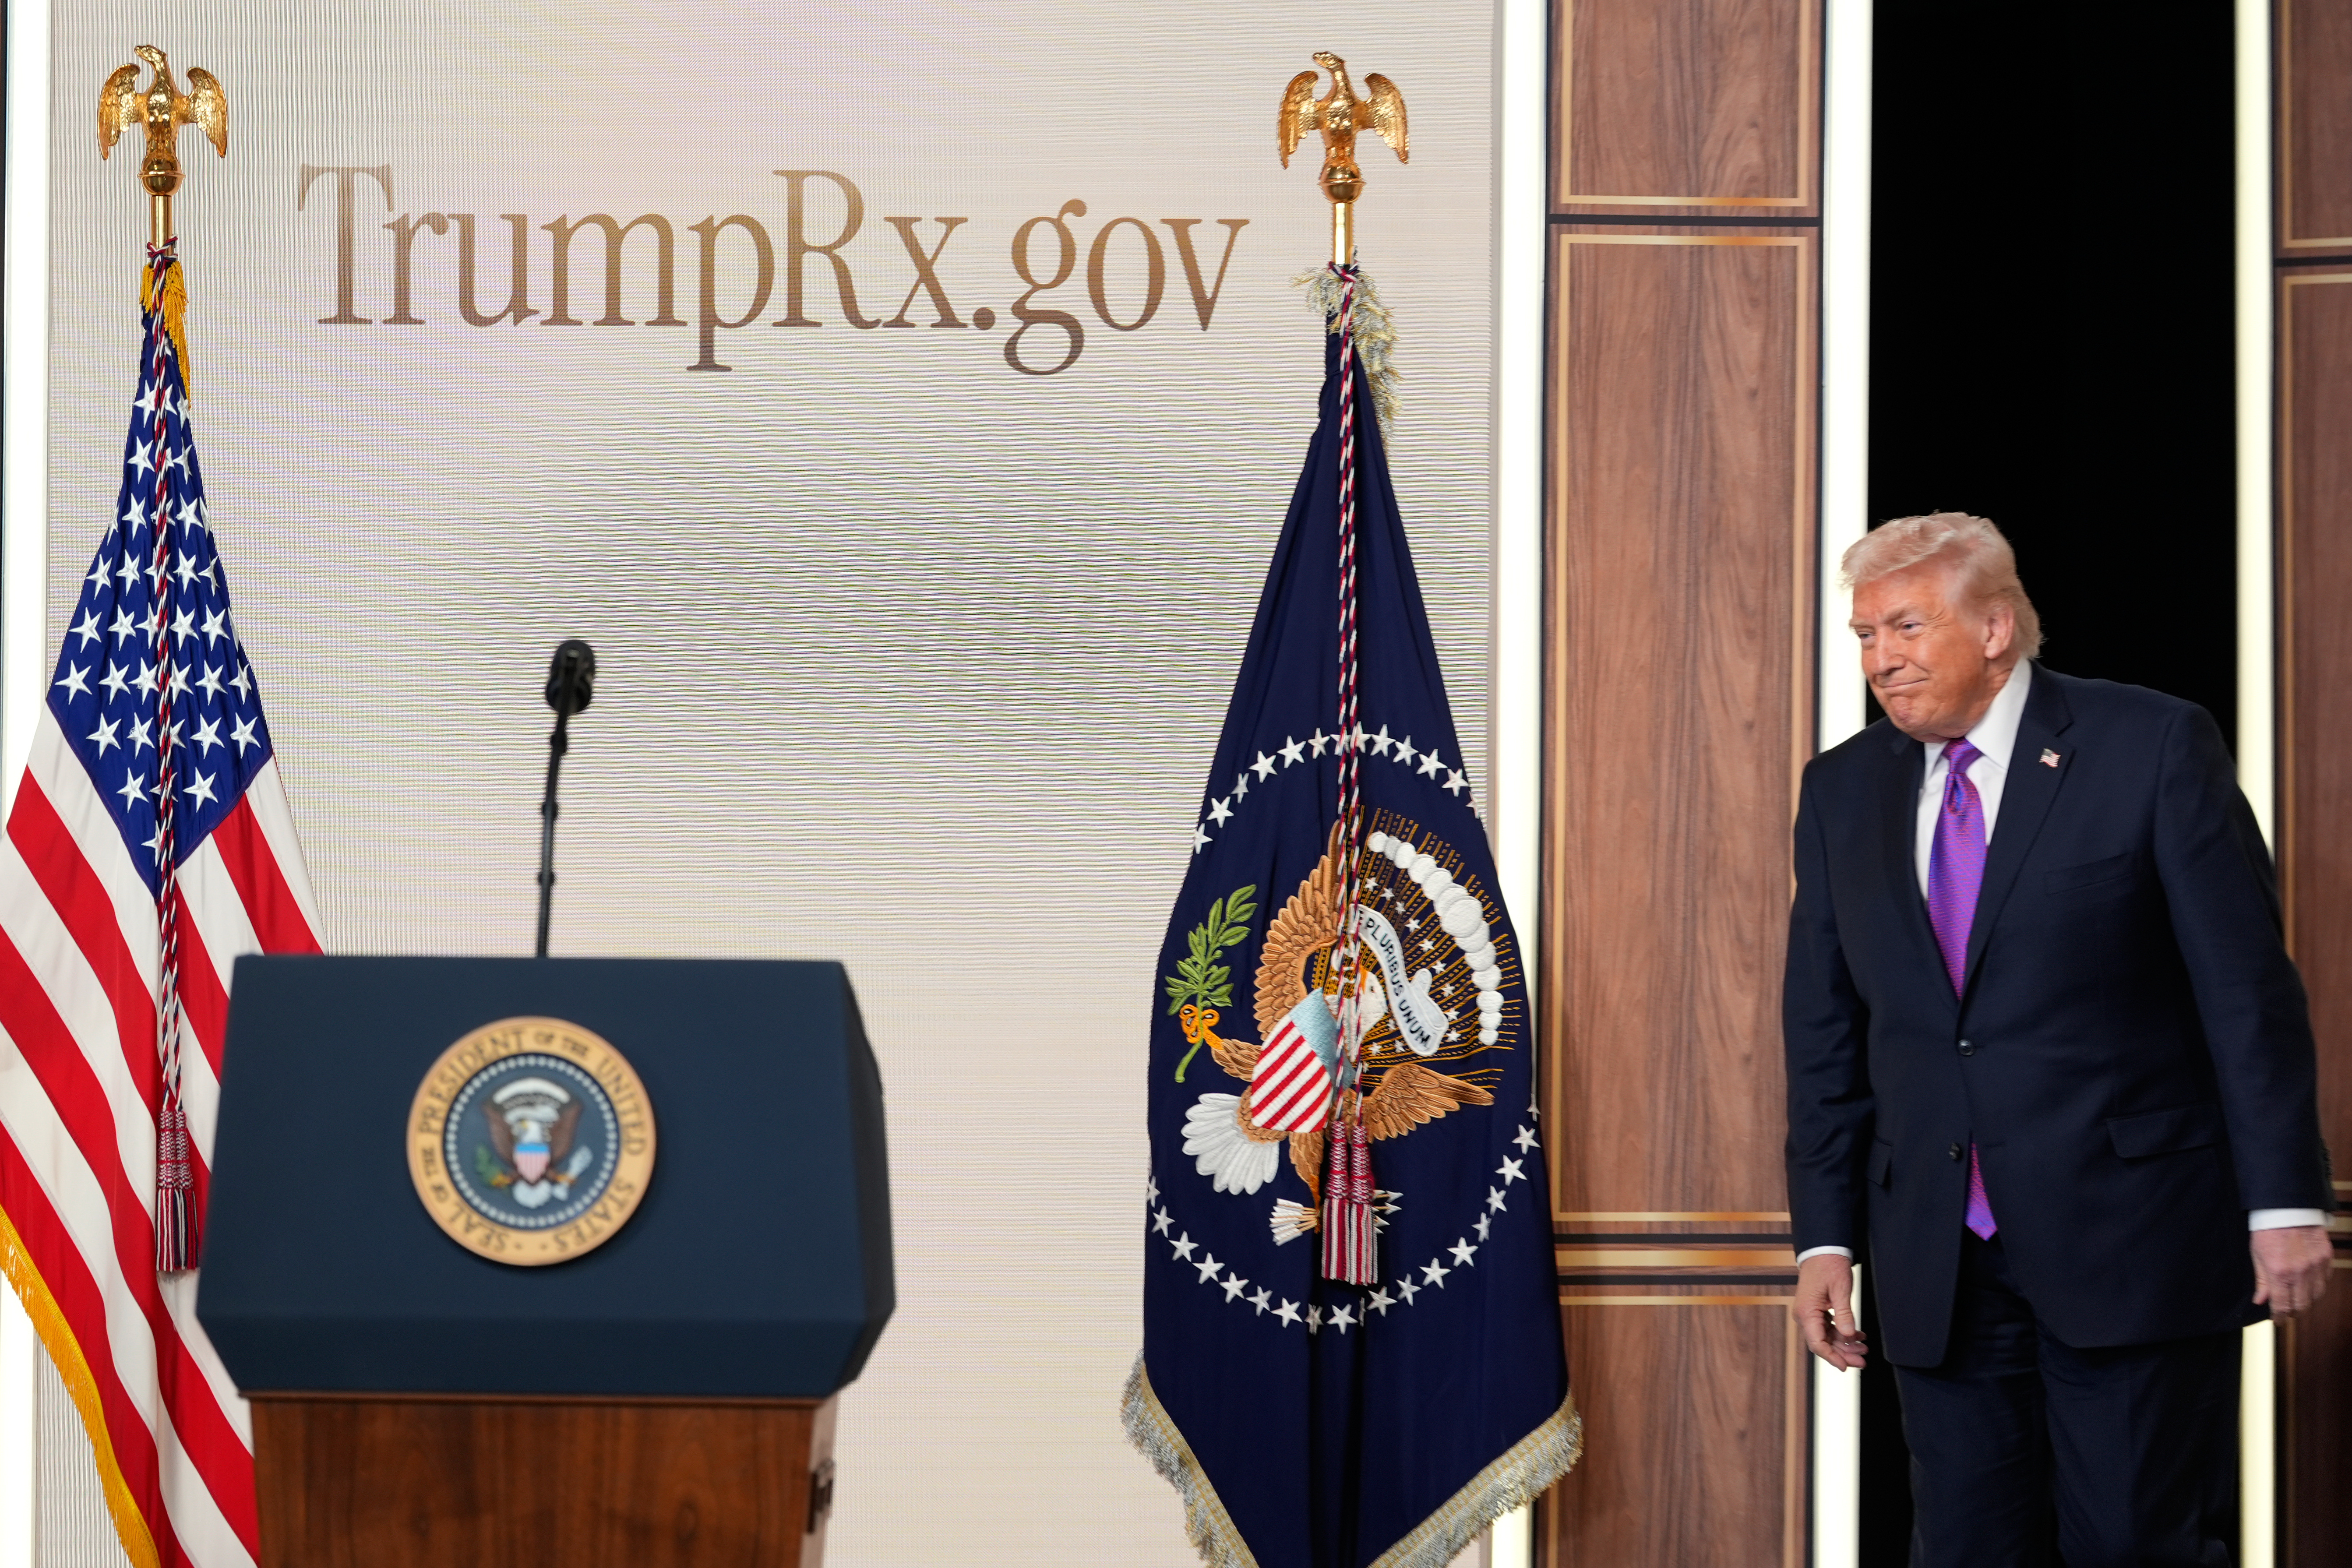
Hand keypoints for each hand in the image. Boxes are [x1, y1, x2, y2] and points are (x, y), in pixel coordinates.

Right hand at [1794, 1253, 1868, 1368]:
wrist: (1823, 1250)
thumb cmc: (1829, 1266)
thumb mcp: (1840, 1290)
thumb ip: (1844, 1315)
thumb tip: (1848, 1335)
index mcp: (1806, 1311)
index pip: (1817, 1343)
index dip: (1832, 1357)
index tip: (1845, 1367)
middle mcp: (1804, 1315)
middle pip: (1823, 1343)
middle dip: (1843, 1354)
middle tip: (1862, 1361)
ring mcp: (1810, 1312)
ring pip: (1827, 1337)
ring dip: (1845, 1344)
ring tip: (1864, 1348)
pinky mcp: (1816, 1309)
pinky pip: (1829, 1327)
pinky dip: (1843, 1333)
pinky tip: (1857, 1335)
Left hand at [2251, 1225, 2333, 1318]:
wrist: (2287, 1208)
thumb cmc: (2267, 1230)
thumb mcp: (2257, 1254)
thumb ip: (2261, 1280)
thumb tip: (2260, 1301)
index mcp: (2279, 1273)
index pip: (2282, 1305)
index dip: (2280, 1317)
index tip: (2278, 1320)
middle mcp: (2300, 1272)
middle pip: (2302, 1305)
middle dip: (2294, 1311)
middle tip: (2288, 1311)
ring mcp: (2316, 1266)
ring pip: (2316, 1295)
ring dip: (2307, 1300)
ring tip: (2297, 1297)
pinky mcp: (2326, 1258)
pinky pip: (2325, 1280)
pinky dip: (2317, 1285)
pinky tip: (2308, 1282)